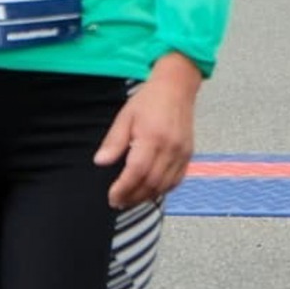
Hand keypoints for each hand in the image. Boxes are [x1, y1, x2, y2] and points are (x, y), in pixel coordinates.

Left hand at [94, 53, 202, 208]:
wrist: (177, 87)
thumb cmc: (150, 99)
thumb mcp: (125, 116)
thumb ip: (114, 141)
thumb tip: (101, 161)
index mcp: (152, 136)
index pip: (137, 171)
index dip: (123, 188)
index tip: (112, 196)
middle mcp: (170, 146)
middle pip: (151, 182)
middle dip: (133, 197)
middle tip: (118, 202)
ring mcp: (182, 151)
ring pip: (165, 184)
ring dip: (147, 196)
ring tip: (131, 199)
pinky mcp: (188, 153)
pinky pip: (177, 179)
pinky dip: (164, 189)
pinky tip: (151, 190)